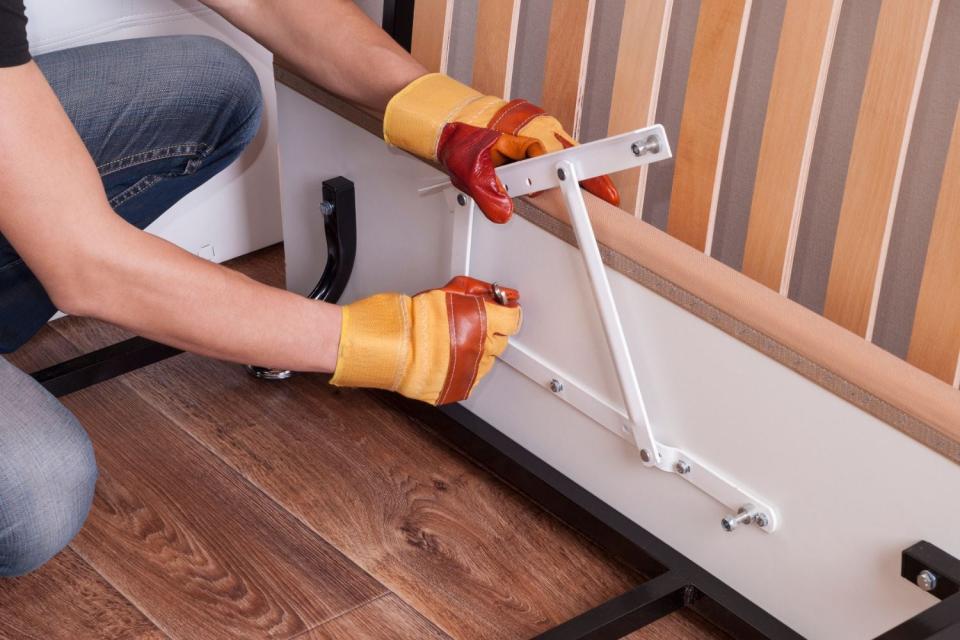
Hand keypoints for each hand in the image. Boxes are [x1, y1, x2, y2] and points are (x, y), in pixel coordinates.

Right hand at [330, 276, 520, 404]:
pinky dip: (462, 373)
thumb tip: (491, 298)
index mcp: (478, 321)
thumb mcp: (444, 295)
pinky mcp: (455, 389)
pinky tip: (447, 361)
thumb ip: (472, 297)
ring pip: (485, 364)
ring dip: (475, 354)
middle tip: (468, 327)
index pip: (512, 320)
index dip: (507, 315)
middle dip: (488, 334)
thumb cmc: (404, 319)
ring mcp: (467, 372)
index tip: (504, 314)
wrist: (380, 345)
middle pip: (500, 342)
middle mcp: (478, 348)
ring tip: (450, 345)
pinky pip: (469, 381)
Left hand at [383, 73, 619, 222]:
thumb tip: (503, 211)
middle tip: (603, 200)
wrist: (446, 119)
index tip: (606, 195)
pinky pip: (552, 157)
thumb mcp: (468, 170)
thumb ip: (487, 194)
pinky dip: (551, 173)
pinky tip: (545, 184)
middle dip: (584, 179)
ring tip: (568, 194)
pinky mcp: (535, 138)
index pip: (565, 158)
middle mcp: (538, 128)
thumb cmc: (457, 134)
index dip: (589, 177)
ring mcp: (539, 131)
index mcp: (527, 133)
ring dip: (563, 178)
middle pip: (573, 157)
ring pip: (563, 158)